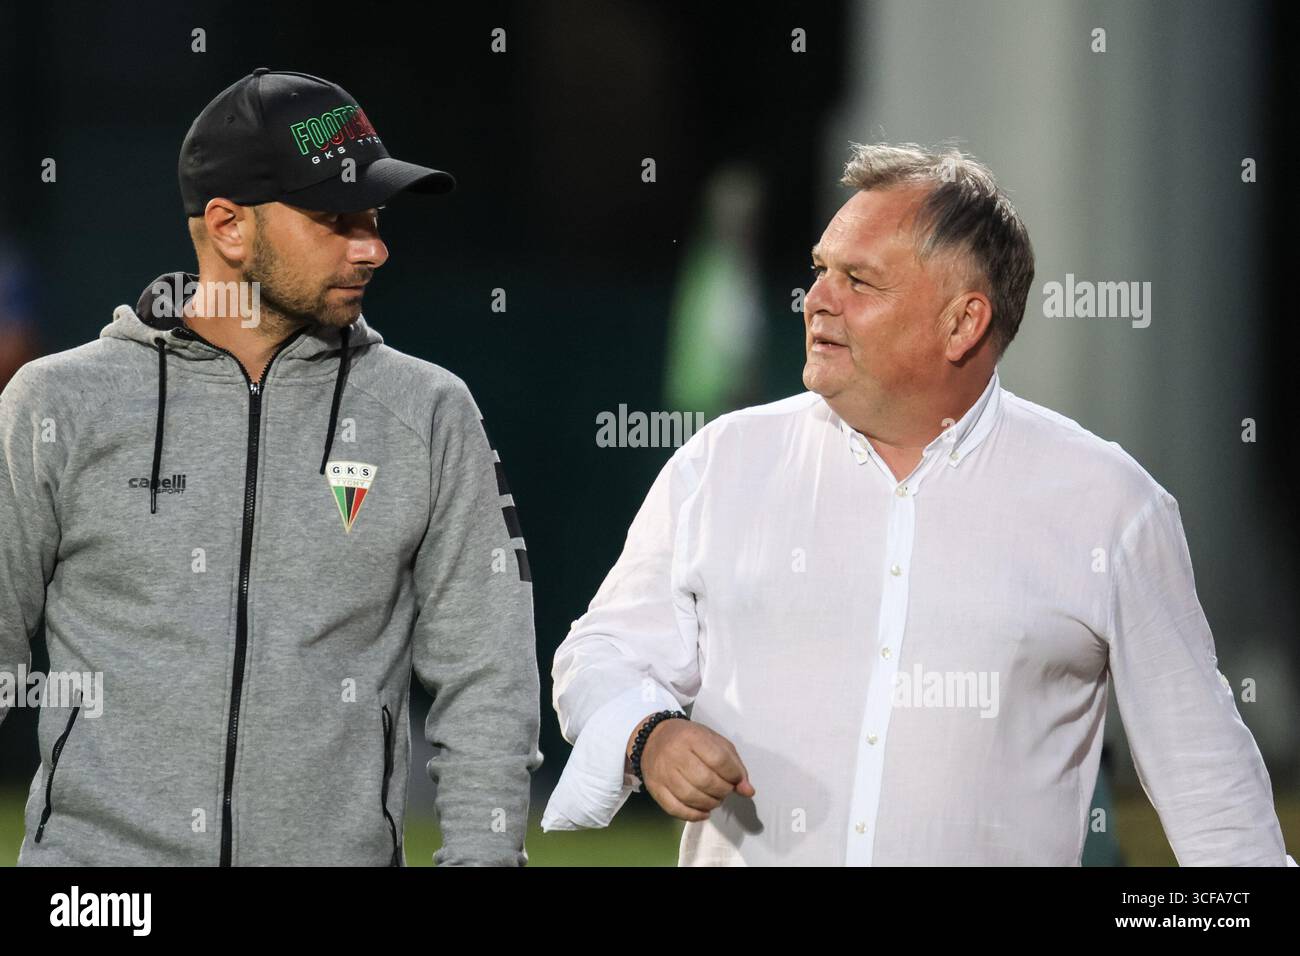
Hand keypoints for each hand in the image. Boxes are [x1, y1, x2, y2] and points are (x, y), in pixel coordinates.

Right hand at [627, 716, 755, 821]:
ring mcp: (663, 772)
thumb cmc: (689, 739)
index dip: (733, 775)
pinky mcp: (654, 788)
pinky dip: (693, 816)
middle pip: (706, 781)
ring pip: (691, 797)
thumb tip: (747, 791)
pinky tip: (703, 812)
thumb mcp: (715, 742)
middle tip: (725, 790)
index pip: (719, 760)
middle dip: (723, 791)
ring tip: (715, 799)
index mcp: (693, 737)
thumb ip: (734, 765)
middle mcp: (675, 754)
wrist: (653, 738)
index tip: (736, 779)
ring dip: (710, 804)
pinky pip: (675, 809)